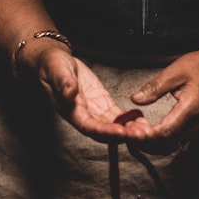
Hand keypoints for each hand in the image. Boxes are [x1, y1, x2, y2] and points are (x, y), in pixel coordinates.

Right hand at [29, 47, 152, 142]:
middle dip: (123, 135)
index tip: (120, 132)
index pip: (89, 126)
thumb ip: (63, 82)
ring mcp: (94, 112)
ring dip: (129, 131)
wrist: (54, 62)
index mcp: (71, 111)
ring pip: (113, 126)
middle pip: (104, 132)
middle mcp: (84, 116)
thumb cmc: (51, 66)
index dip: (105, 131)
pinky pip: (117, 116)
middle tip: (141, 136)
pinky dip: (129, 121)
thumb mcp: (56, 70)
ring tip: (146, 131)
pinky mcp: (102, 105)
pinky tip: (142, 122)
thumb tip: (69, 94)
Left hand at [129, 44, 198, 152]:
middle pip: (166, 145)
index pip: (166, 132)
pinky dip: (160, 142)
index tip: (130, 131)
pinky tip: (148, 131)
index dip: (146, 136)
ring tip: (136, 130)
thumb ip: (155, 87)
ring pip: (170, 147)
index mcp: (191, 109)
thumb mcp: (176, 71)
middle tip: (128, 130)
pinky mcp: (195, 129)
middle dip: (145, 142)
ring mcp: (197, 129)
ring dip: (151, 144)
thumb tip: (136, 99)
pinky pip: (175, 142)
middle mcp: (196, 124)